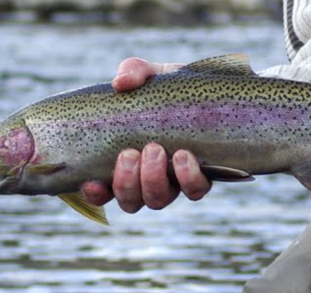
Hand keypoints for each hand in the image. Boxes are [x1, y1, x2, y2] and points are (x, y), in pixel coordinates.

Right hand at [81, 58, 210, 212]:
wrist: (218, 91)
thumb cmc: (173, 90)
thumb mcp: (152, 76)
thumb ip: (133, 72)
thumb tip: (119, 83)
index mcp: (127, 163)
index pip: (103, 191)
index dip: (95, 194)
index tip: (92, 181)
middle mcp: (148, 180)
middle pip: (130, 202)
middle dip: (126, 182)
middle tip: (130, 152)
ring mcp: (175, 183)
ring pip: (158, 200)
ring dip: (152, 180)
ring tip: (155, 149)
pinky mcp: (204, 178)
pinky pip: (195, 191)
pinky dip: (187, 177)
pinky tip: (183, 155)